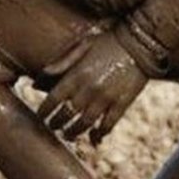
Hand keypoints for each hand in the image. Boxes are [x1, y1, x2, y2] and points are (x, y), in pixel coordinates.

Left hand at [37, 30, 147, 144]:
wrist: (140, 44)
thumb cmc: (108, 42)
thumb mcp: (83, 45)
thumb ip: (61, 62)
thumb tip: (37, 79)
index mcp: (77, 74)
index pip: (53, 99)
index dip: (44, 111)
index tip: (41, 116)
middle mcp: (89, 89)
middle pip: (66, 115)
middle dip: (56, 123)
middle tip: (52, 127)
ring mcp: (106, 98)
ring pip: (84, 124)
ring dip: (73, 132)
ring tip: (67, 135)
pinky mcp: (122, 104)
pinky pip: (107, 125)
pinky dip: (99, 134)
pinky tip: (93, 137)